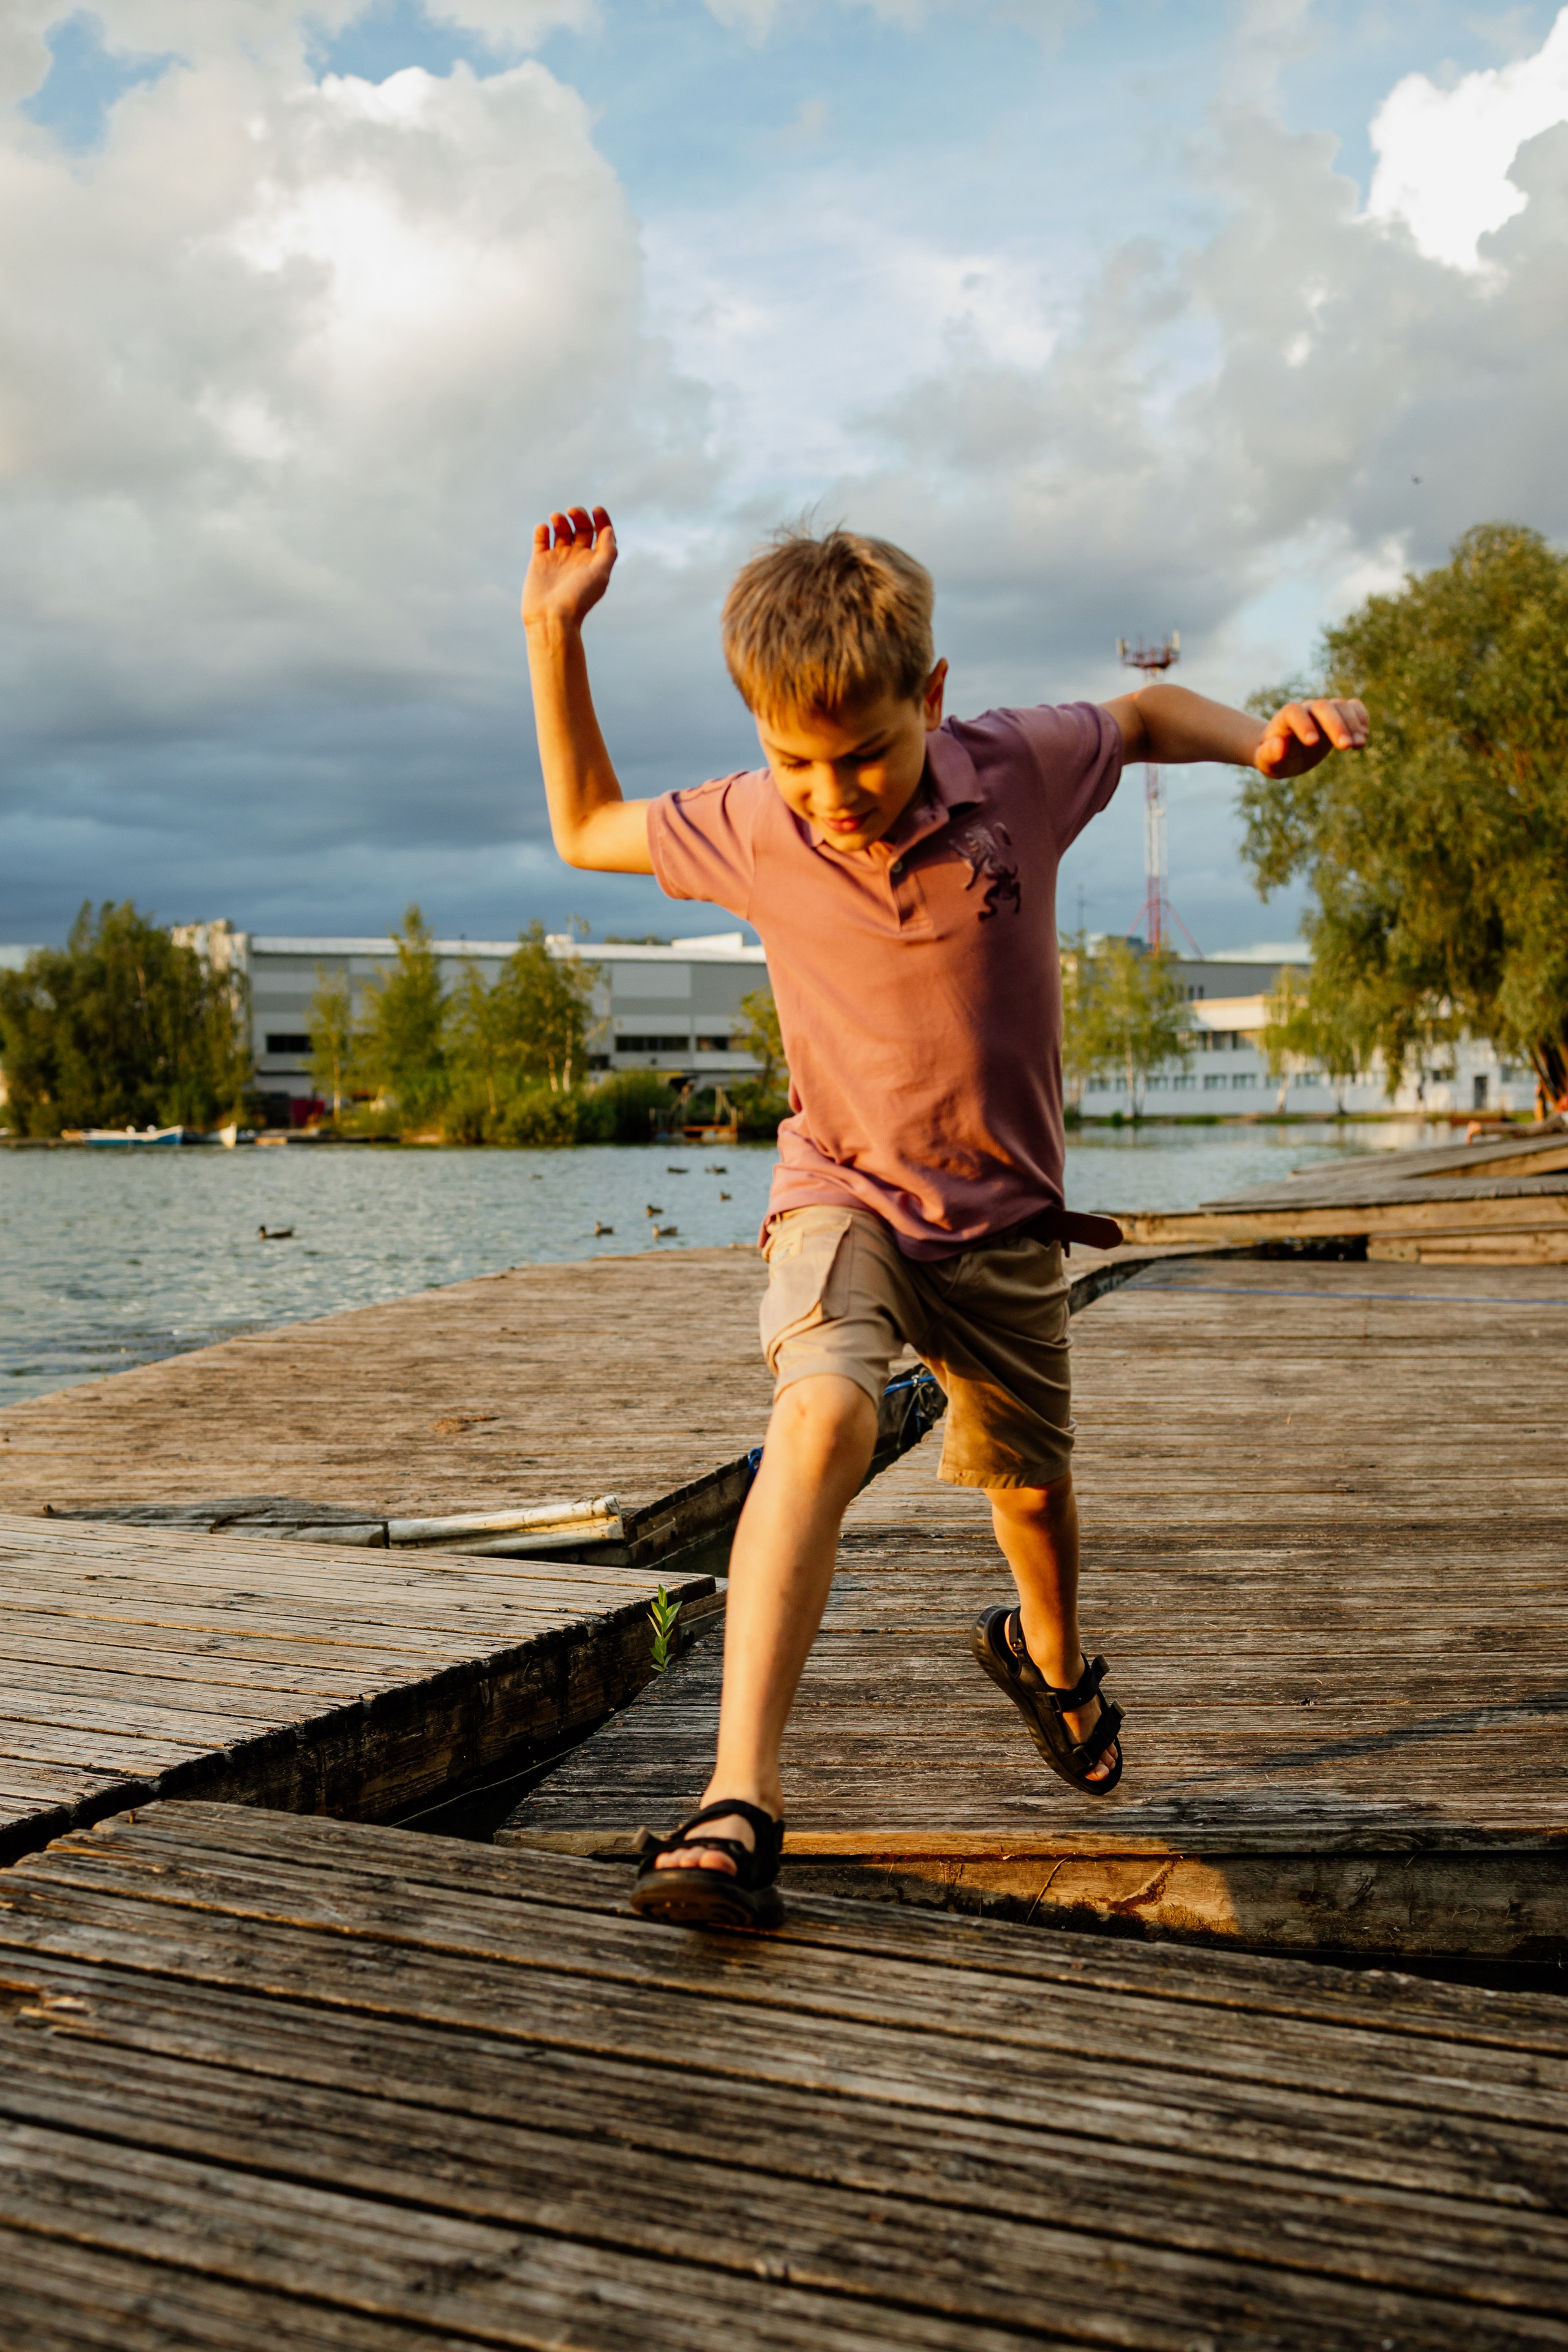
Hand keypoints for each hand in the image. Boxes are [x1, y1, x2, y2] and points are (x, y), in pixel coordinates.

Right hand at [522, 505, 616, 633]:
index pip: (601, 533)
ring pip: (561, 529)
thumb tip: (608, 530)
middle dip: (579, 515)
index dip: (601, 519)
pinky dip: (542, 529)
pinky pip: (541, 538)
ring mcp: (558, 558)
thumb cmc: (579, 598)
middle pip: (581, 527)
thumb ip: (608, 551)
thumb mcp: (601, 574)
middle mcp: (577, 558)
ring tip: (556, 519)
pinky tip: (544, 530)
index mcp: (594, 561)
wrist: (552, 616)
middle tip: (572, 512)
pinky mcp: (540, 561)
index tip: (596, 510)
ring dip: (560, 519)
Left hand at [1252, 697, 1368, 778]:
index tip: (1312, 743)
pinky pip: (1353, 707)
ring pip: (1341, 706)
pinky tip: (1363, 736)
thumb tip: (1279, 744)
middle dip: (1335, 725)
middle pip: (1322, 706)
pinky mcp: (1338, 714)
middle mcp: (1306, 709)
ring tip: (1358, 745)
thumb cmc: (1274, 758)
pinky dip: (1361, 717)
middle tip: (1345, 747)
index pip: (1293, 712)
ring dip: (1352, 724)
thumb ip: (1269, 754)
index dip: (1303, 724)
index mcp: (1284, 719)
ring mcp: (1324, 710)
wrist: (1286, 753)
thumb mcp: (1267, 762)